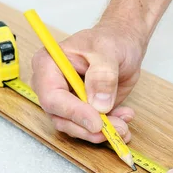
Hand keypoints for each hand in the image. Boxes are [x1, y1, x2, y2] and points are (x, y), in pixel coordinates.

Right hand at [30, 20, 146, 142]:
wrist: (123, 44)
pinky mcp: (83, 111)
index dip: (74, 113)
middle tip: (116, 128)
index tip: (97, 122)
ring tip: (124, 124)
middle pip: (61, 118)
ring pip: (76, 128)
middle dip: (89, 128)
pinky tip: (124, 119)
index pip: (52, 97)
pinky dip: (109, 129)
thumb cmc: (110, 40)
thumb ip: (103, 74)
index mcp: (48, 65)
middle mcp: (53, 86)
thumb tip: (99, 103)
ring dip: (101, 132)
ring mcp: (67, 101)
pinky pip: (91, 128)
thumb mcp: (108, 50)